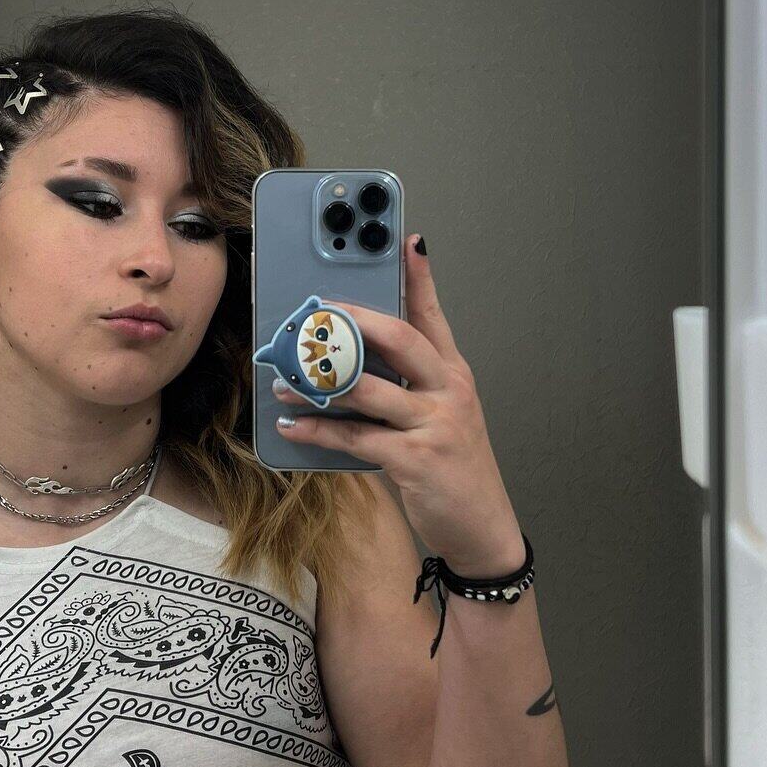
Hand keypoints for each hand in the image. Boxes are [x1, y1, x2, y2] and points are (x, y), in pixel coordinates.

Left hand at [271, 234, 524, 575]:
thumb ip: (410, 384)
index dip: (420, 277)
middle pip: (399, 339)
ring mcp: (434, 424)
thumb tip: (354, 359)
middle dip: (351, 323)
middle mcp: (448, 391)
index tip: (405, 241)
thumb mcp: (443, 415)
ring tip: (285, 382)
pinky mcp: (415, 459)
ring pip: (369, 388)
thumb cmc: (454, 466)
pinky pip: (356, 436)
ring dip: (319, 383)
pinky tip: (295, 425)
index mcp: (454, 374)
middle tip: (313, 316)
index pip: (434, 316)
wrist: (482, 525)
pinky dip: (320, 429)